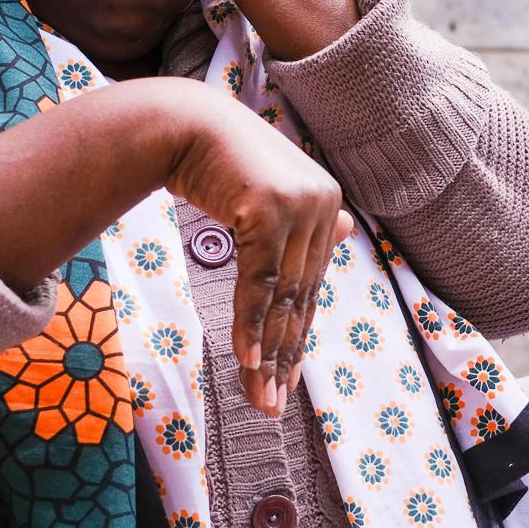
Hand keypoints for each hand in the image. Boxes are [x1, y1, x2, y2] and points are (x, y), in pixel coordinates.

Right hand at [165, 89, 352, 416]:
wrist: (184, 123)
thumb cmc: (220, 161)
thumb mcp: (266, 195)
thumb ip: (301, 223)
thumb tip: (345, 231)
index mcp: (326, 204)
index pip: (309, 286)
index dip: (296, 337)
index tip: (285, 380)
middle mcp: (322, 204)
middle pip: (299, 298)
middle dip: (283, 357)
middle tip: (271, 404)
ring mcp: (300, 206)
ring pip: (282, 297)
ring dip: (267, 353)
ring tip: (260, 396)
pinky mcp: (271, 209)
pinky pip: (261, 281)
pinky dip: (251, 324)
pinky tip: (246, 359)